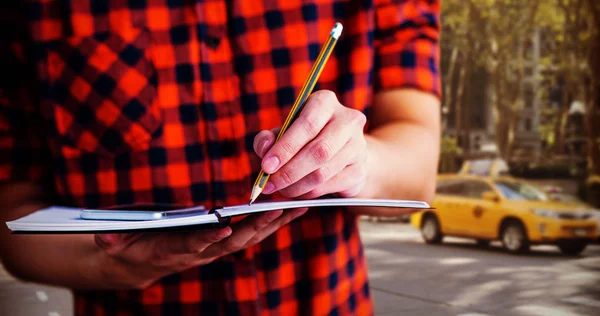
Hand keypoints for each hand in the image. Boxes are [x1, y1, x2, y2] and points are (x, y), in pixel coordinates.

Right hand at [95, 208, 306, 288]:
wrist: (142, 264)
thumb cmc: (131, 249)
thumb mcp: (117, 244)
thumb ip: (114, 240)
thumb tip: (105, 236)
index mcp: (176, 250)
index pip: (193, 245)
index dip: (207, 239)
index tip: (222, 228)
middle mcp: (203, 252)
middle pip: (235, 240)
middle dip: (258, 226)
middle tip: (279, 209)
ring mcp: (217, 248)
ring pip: (251, 236)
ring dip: (275, 222)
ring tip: (300, 205)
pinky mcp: (225, 242)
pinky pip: (254, 231)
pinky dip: (274, 220)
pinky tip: (293, 208)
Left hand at [253, 90, 367, 198]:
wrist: (341, 152)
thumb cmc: (305, 138)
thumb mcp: (283, 132)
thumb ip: (268, 138)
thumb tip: (264, 149)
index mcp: (325, 102)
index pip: (307, 124)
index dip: (285, 147)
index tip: (267, 166)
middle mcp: (348, 120)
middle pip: (318, 151)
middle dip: (289, 171)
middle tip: (270, 185)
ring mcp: (358, 146)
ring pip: (324, 172)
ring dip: (297, 186)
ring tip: (281, 190)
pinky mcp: (360, 169)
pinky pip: (331, 185)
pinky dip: (310, 193)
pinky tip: (298, 192)